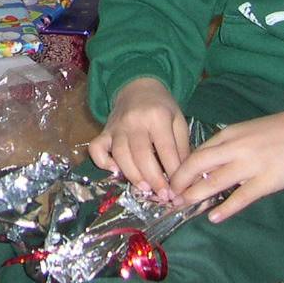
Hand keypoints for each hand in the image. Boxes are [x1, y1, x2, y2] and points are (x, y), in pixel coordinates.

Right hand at [87, 76, 189, 200]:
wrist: (137, 86)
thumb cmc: (162, 107)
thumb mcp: (178, 121)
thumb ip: (182, 148)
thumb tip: (186, 178)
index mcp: (157, 117)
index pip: (165, 149)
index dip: (173, 172)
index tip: (179, 190)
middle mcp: (134, 121)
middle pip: (141, 154)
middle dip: (153, 179)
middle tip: (163, 196)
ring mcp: (116, 126)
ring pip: (120, 154)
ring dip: (133, 175)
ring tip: (145, 189)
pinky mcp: (104, 131)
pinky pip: (96, 148)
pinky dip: (103, 162)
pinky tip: (115, 172)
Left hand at [167, 108, 283, 222]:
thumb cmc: (276, 132)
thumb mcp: (245, 133)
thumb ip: (226, 147)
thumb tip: (206, 166)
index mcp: (228, 135)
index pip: (196, 153)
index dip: (180, 169)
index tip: (170, 182)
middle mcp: (234, 148)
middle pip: (198, 164)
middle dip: (180, 181)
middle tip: (170, 196)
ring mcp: (250, 165)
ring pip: (215, 181)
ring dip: (196, 195)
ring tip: (183, 206)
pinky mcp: (267, 180)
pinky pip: (242, 196)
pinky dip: (226, 208)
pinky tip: (213, 217)